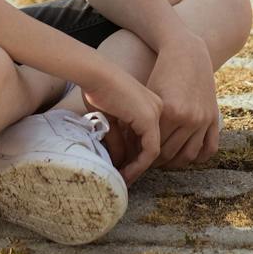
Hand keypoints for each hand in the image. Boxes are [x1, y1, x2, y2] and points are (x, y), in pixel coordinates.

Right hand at [81, 66, 162, 183]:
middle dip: (136, 163)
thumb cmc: (97, 90)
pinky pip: (150, 150)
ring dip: (137, 167)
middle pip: (151, 144)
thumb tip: (119, 161)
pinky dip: (139, 164)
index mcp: (149, 105)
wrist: (95, 73)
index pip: (147, 137)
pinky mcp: (150, 120)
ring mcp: (156, 114)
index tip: (122, 169)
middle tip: (123, 178)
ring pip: (153, 150)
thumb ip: (118, 139)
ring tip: (122, 179)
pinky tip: (126, 173)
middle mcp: (158, 109)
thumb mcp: (109, 120)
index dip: (135, 156)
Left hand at [145, 32, 220, 169]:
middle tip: (145, 162)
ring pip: (188, 155)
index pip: (152, 146)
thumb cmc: (161, 72)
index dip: (140, 154)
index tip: (133, 157)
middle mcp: (189, 117)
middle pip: (169, 154)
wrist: (188, 52)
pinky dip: (198, 158)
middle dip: (154, 161)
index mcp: (169, 111)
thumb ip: (139, 121)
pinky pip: (209, 148)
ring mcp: (203, 119)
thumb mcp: (148, 95)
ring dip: (174, 163)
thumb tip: (127, 148)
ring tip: (162, 162)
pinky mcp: (214, 118)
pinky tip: (185, 157)